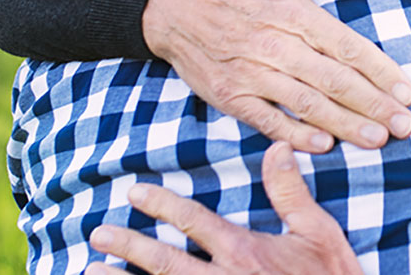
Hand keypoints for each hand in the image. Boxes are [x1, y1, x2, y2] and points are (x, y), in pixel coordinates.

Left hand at [86, 142, 361, 274]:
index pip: (194, 221)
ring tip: (91, 272)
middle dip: (129, 247)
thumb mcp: (319, 232)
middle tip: (99, 234)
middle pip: (165, 262)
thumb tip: (276, 147)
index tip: (136, 192)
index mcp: (243, 251)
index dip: (163, 205)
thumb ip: (291, 192)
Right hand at [142, 0, 410, 152]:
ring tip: (377, 139)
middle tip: (405, 125)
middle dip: (372, 104)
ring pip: (305, 102)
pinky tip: (323, 146)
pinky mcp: (230, 96)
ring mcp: (251, 73)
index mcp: (293, 12)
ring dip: (344, 123)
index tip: (408, 92)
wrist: (172, 7)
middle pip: (333, 78)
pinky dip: (294, 134)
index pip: (346, 45)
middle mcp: (275, 44)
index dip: (380, 70)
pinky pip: (267, 119)